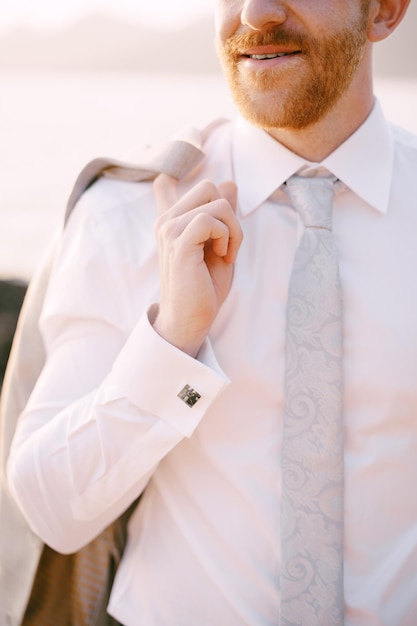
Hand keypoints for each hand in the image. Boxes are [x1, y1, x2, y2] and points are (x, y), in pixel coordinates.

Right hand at [152, 175, 242, 356]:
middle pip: (209, 187)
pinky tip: (223, 256)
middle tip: (228, 244)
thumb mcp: (219, 244)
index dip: (176, 172)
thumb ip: (222, 214)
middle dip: (230, 213)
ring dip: (233, 229)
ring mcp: (169, 230)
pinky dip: (227, 237)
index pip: (164, 184)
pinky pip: (211, 219)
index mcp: (172, 222)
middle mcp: (166, 222)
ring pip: (216, 202)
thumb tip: (229, 182)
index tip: (182, 171)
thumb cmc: (204, 287)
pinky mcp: (178, 242)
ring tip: (226, 254)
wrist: (192, 319)